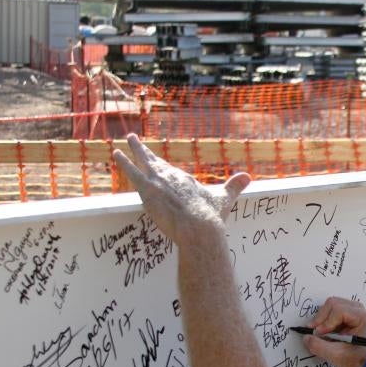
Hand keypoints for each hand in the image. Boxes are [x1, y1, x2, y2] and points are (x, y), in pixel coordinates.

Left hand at [113, 134, 250, 245]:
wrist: (199, 226)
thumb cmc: (211, 215)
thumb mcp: (223, 199)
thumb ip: (233, 187)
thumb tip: (248, 177)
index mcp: (185, 181)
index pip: (169, 173)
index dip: (162, 169)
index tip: (156, 164)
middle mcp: (171, 177)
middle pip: (153, 162)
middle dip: (142, 151)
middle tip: (132, 139)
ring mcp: (158, 183)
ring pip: (140, 164)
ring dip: (129, 155)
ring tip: (118, 147)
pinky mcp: (147, 190)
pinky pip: (133, 173)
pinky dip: (125, 163)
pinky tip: (117, 156)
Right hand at [302, 297, 365, 366]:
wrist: (354, 357)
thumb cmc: (350, 356)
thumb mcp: (335, 355)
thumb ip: (320, 347)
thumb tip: (307, 337)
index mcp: (361, 317)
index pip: (340, 311)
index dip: (327, 322)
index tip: (320, 333)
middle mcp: (356, 308)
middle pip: (333, 304)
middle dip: (321, 319)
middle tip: (316, 332)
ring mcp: (349, 306)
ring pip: (328, 304)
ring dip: (321, 318)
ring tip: (322, 332)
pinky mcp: (342, 308)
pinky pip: (327, 307)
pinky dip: (321, 318)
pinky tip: (324, 329)